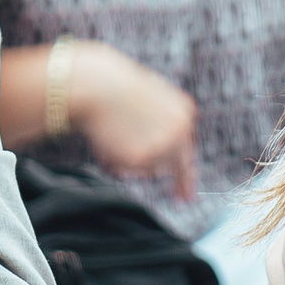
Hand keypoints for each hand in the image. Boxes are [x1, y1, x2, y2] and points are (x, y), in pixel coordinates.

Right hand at [71, 44, 198, 202]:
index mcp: (184, 112)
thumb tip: (161, 150)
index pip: (188, 147)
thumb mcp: (147, 99)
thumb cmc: (113, 86)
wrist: (95, 86)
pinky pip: (130, 170)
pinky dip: (118, 161)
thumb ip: (160, 123)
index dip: (188, 171)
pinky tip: (109, 141)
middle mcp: (179, 131)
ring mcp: (162, 146)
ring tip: (116, 136)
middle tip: (183, 199)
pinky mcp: (140, 158)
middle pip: (178, 165)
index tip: (189, 194)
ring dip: (136, 161)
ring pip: (150, 169)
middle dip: (180, 183)